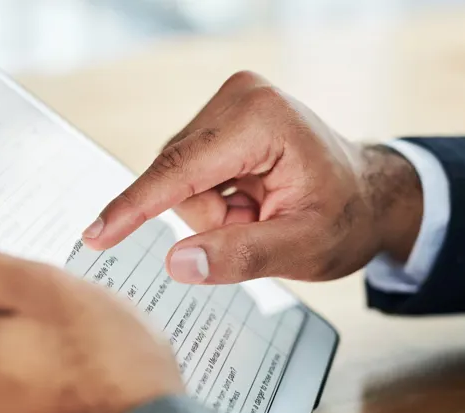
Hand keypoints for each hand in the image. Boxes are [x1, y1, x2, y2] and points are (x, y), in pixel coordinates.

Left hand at [0, 216, 183, 412]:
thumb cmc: (105, 373)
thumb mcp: (32, 289)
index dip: (2, 283)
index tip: (39, 295)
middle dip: (18, 323)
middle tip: (67, 329)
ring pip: (0, 372)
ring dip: (35, 360)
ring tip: (82, 365)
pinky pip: (21, 410)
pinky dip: (47, 397)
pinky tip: (84, 395)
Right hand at [82, 70, 422, 284]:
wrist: (368, 198)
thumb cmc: (347, 218)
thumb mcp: (303, 248)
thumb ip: (240, 256)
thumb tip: (178, 263)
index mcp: (262, 119)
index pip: (180, 172)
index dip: (135, 208)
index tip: (96, 235)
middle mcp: (240, 98)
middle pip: (176, 177)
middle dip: (209, 219)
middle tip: (259, 227)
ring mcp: (229, 104)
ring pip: (178, 179)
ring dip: (212, 214)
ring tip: (260, 215)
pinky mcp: (221, 120)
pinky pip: (188, 175)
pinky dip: (214, 202)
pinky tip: (251, 203)